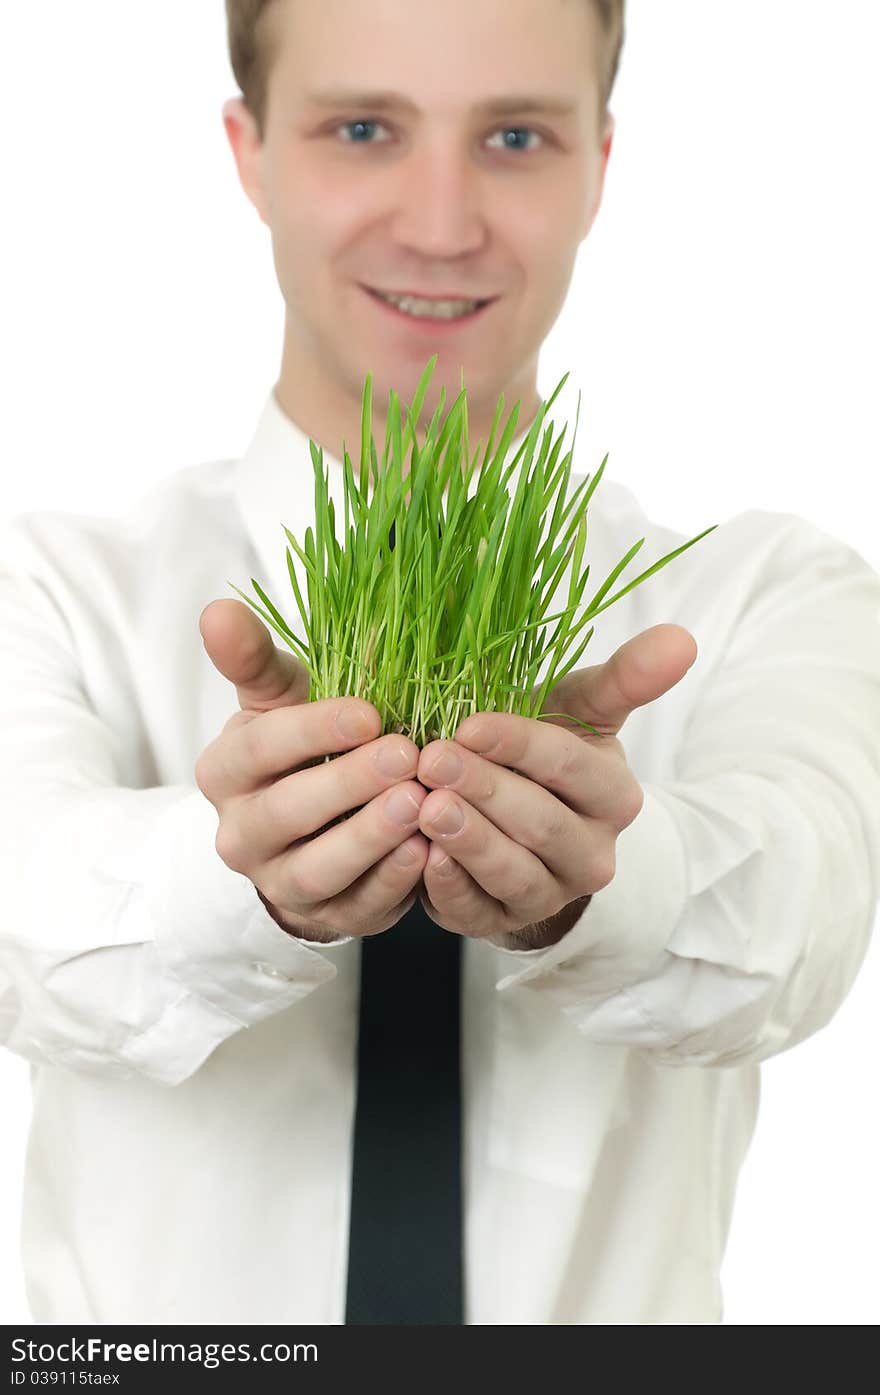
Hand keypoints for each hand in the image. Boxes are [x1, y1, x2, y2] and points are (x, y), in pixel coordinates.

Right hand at [195, 600, 430, 941]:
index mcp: (225, 771)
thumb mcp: (277, 697)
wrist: (308, 827)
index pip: (261, 748)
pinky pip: (357, 906)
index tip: (369, 712)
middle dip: (349, 783)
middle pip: (288, 811)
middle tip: (408, 754)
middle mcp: (241, 833)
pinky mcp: (325, 916)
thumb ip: (252, 657)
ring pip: (318, 869)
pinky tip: (430, 850)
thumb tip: (217, 610)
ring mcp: (279, 882)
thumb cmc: (300, 747)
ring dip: (371, 837)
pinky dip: (393, 881)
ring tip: (421, 803)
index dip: (313, 730)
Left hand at [414, 624, 697, 943]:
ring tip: (426, 808)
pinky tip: (424, 858)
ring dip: (469, 840)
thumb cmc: (546, 751)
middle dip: (485, 789)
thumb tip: (681, 637)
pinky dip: (450, 888)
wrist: (521, 821)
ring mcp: (550, 894)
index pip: (569, 766)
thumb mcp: (583, 709)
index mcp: (613, 796)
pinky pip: (479, 911)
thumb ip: (626, 676)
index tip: (469, 723)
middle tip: (432, 760)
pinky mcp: (504, 923)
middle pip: (540, 823)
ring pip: (513, 872)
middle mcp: (592, 854)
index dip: (519, 744)